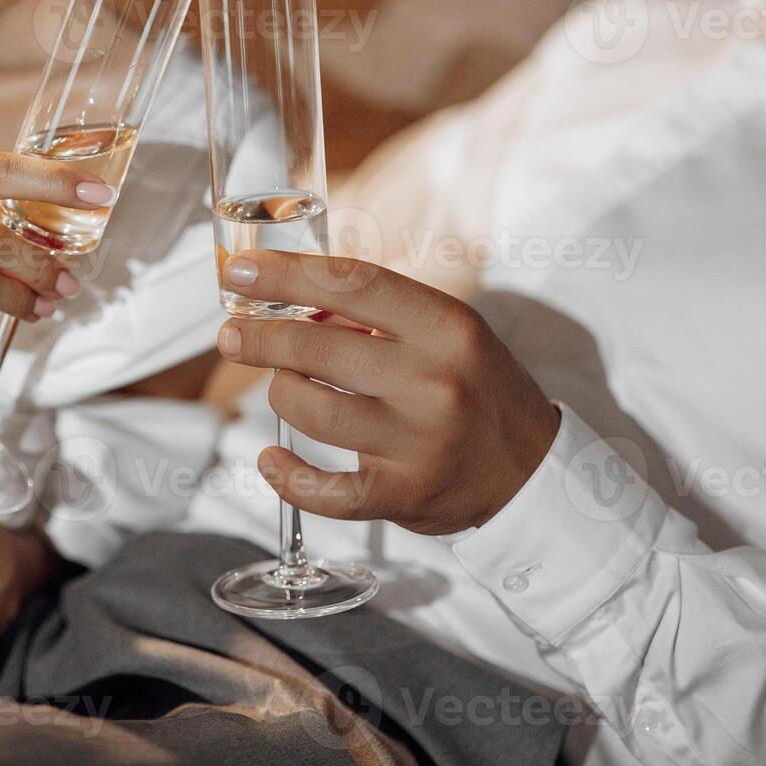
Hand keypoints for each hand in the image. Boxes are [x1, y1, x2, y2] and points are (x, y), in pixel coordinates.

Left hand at [215, 251, 560, 534]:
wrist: (534, 472)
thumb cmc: (477, 391)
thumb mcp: (445, 335)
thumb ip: (376, 316)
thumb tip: (293, 300)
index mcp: (445, 326)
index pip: (351, 283)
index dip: (286, 274)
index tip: (242, 271)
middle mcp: (433, 380)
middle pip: (317, 346)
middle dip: (259, 337)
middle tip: (232, 335)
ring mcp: (419, 441)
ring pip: (312, 411)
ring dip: (280, 393)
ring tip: (281, 387)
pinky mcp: (405, 495)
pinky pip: (326, 490)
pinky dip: (287, 476)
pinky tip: (270, 459)